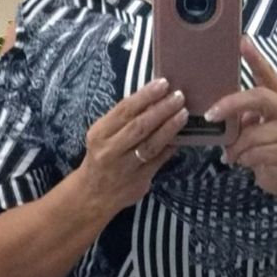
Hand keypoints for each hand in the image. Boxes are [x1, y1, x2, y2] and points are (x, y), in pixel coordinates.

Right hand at [77, 78, 187, 218]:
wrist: (92, 194)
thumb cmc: (102, 156)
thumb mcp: (103, 135)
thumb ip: (124, 120)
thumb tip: (154, 98)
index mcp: (100, 133)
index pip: (124, 110)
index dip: (145, 95)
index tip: (163, 83)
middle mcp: (110, 149)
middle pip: (139, 126)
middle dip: (161, 109)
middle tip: (179, 96)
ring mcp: (125, 167)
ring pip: (151, 144)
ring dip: (170, 127)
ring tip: (183, 113)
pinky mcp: (139, 181)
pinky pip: (159, 160)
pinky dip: (171, 147)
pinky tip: (182, 136)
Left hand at [206, 35, 276, 204]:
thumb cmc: (265, 145)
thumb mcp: (253, 125)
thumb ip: (241, 114)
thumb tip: (214, 109)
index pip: (266, 72)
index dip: (255, 57)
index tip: (242, 40)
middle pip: (258, 97)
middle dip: (230, 105)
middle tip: (210, 115)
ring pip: (251, 134)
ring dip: (235, 147)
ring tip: (232, 154)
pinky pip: (254, 154)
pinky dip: (243, 160)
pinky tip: (244, 162)